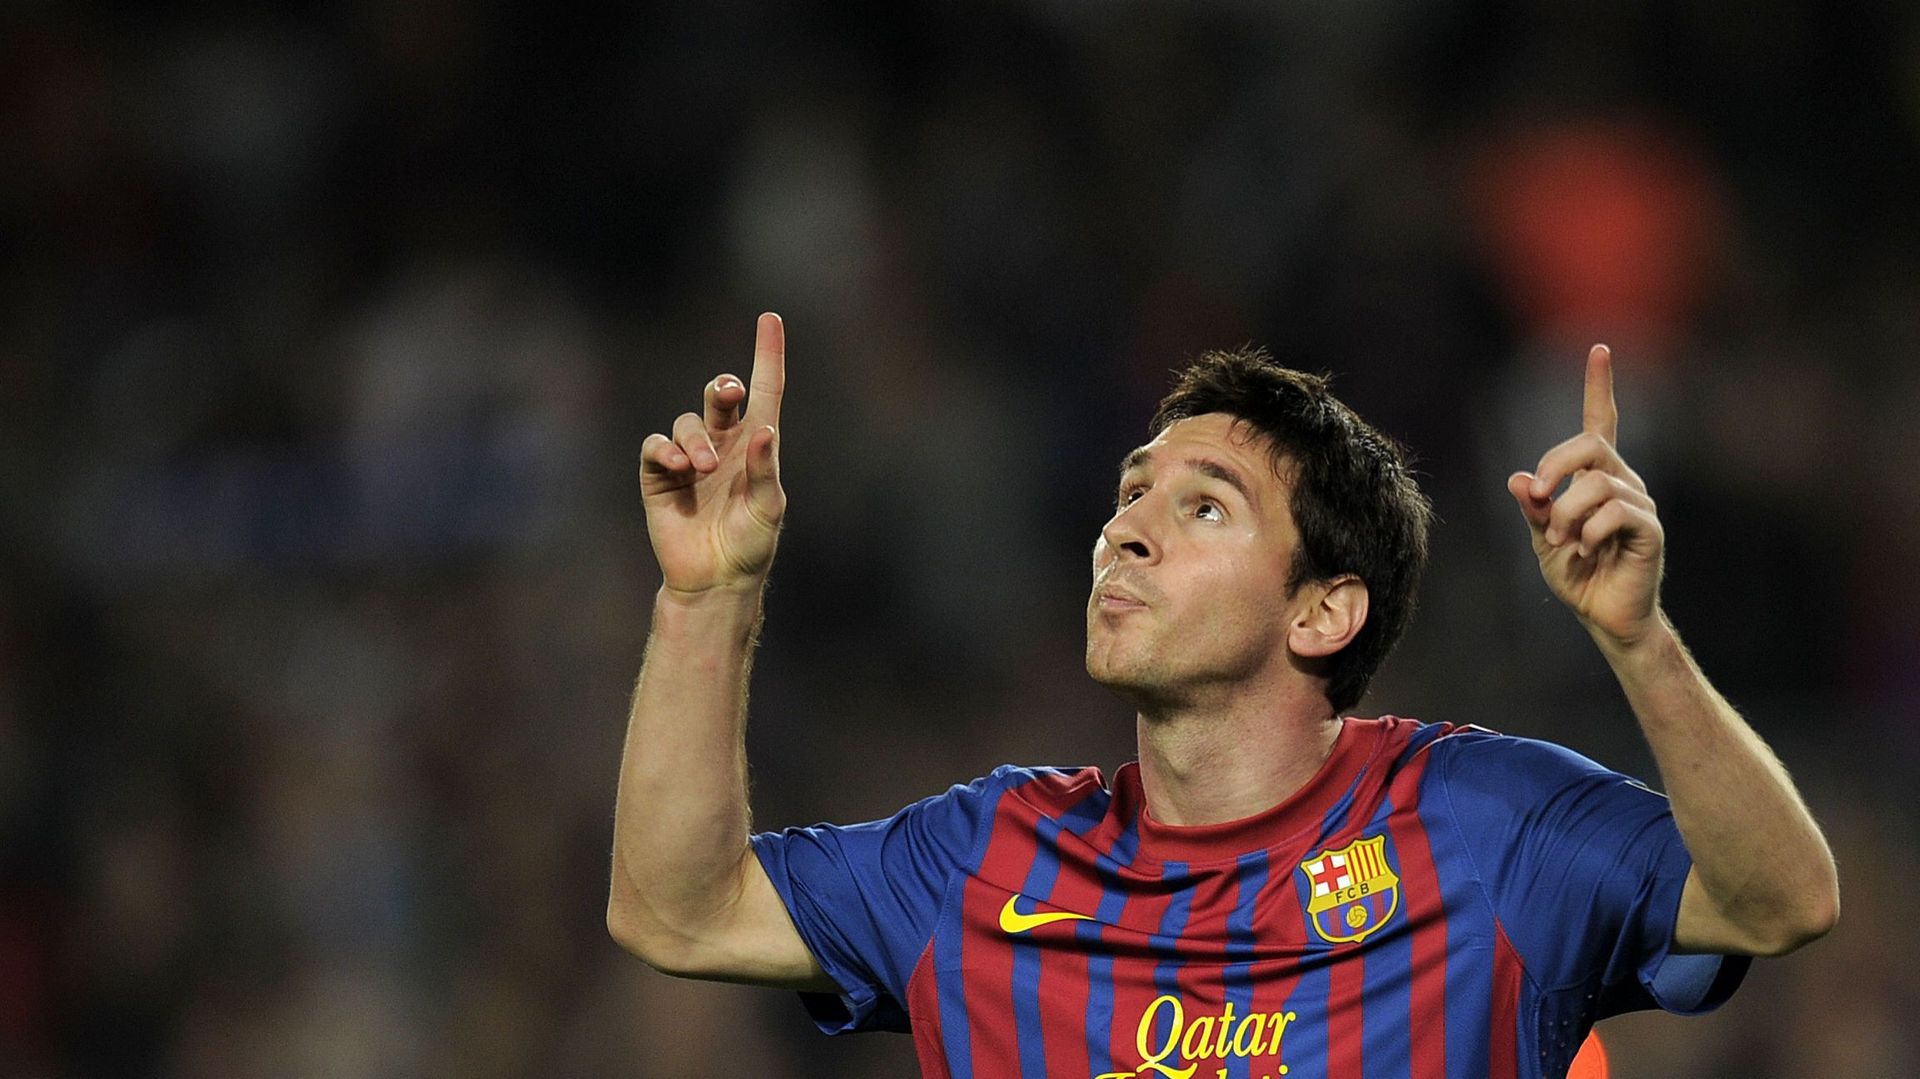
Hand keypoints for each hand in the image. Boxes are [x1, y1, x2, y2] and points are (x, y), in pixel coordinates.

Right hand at [640, 313, 787, 594]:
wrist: (714, 579)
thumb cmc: (750, 544)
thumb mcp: (768, 509)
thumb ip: (765, 471)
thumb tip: (765, 432)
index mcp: (757, 445)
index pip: (765, 391)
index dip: (767, 354)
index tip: (770, 318)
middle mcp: (723, 443)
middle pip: (719, 396)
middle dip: (722, 387)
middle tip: (729, 393)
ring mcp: (689, 457)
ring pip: (687, 421)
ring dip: (695, 438)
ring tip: (702, 467)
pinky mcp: (659, 474)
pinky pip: (657, 445)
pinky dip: (666, 449)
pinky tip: (679, 467)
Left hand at [1506, 345, 1664, 648]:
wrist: (1602, 614)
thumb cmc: (1575, 573)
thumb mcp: (1540, 537)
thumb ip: (1532, 507)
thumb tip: (1519, 479)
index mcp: (1596, 476)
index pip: (1602, 421)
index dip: (1600, 386)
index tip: (1599, 349)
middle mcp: (1623, 480)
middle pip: (1588, 446)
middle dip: (1554, 468)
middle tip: (1539, 502)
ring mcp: (1639, 502)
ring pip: (1595, 485)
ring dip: (1566, 516)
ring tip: (1563, 543)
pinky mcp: (1650, 529)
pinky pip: (1615, 513)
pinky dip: (1589, 532)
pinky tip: (1586, 549)